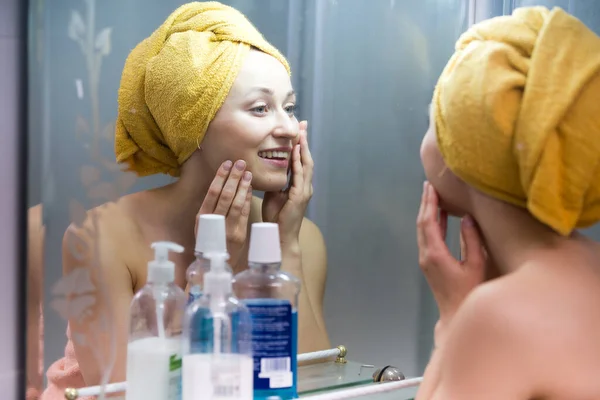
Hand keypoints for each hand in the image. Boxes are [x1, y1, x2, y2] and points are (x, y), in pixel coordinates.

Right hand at [196, 160, 252, 266]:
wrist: (215, 265)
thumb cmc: (209, 242)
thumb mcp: (203, 225)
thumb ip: (210, 208)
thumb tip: (220, 184)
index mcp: (202, 218)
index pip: (212, 193)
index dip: (220, 177)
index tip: (226, 164)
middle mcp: (215, 222)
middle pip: (225, 195)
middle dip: (233, 177)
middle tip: (240, 162)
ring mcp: (228, 229)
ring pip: (237, 204)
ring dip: (243, 186)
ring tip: (248, 173)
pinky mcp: (240, 235)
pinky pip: (245, 214)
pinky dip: (248, 200)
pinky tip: (250, 188)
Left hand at [262, 120, 312, 247]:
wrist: (280, 235)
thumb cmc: (276, 217)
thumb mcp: (274, 194)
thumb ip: (276, 181)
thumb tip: (270, 168)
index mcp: (299, 186)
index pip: (300, 161)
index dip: (300, 145)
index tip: (298, 130)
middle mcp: (305, 186)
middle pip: (306, 158)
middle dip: (305, 141)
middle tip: (303, 124)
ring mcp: (305, 191)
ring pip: (306, 164)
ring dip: (303, 147)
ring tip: (301, 132)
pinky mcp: (300, 196)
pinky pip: (300, 175)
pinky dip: (298, 161)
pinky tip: (295, 151)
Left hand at [416, 181, 485, 326]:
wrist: (455, 315)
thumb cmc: (469, 293)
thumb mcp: (476, 265)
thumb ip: (472, 241)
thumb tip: (467, 219)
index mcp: (435, 254)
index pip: (429, 221)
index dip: (430, 203)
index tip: (431, 186)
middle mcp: (426, 255)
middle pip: (422, 223)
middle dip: (425, 203)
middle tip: (430, 185)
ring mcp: (425, 260)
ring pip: (423, 230)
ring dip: (427, 212)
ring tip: (433, 196)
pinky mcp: (429, 263)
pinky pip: (427, 238)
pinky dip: (432, 224)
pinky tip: (440, 216)